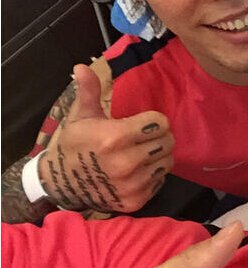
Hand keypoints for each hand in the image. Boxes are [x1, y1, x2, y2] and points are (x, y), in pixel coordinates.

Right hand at [39, 64, 173, 211]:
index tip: (144, 122)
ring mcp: (132, 184)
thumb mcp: (81, 116)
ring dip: (159, 156)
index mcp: (115, 137)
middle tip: (146, 137)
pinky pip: (160, 181)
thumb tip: (82, 67)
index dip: (155, 120)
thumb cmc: (75, 145)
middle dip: (160, 136)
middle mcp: (126, 162)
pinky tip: (138, 170)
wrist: (60, 183)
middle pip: (168, 142)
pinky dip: (153, 174)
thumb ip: (88, 91)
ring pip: (167, 162)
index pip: (160, 123)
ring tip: (143, 153)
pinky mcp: (135, 201)